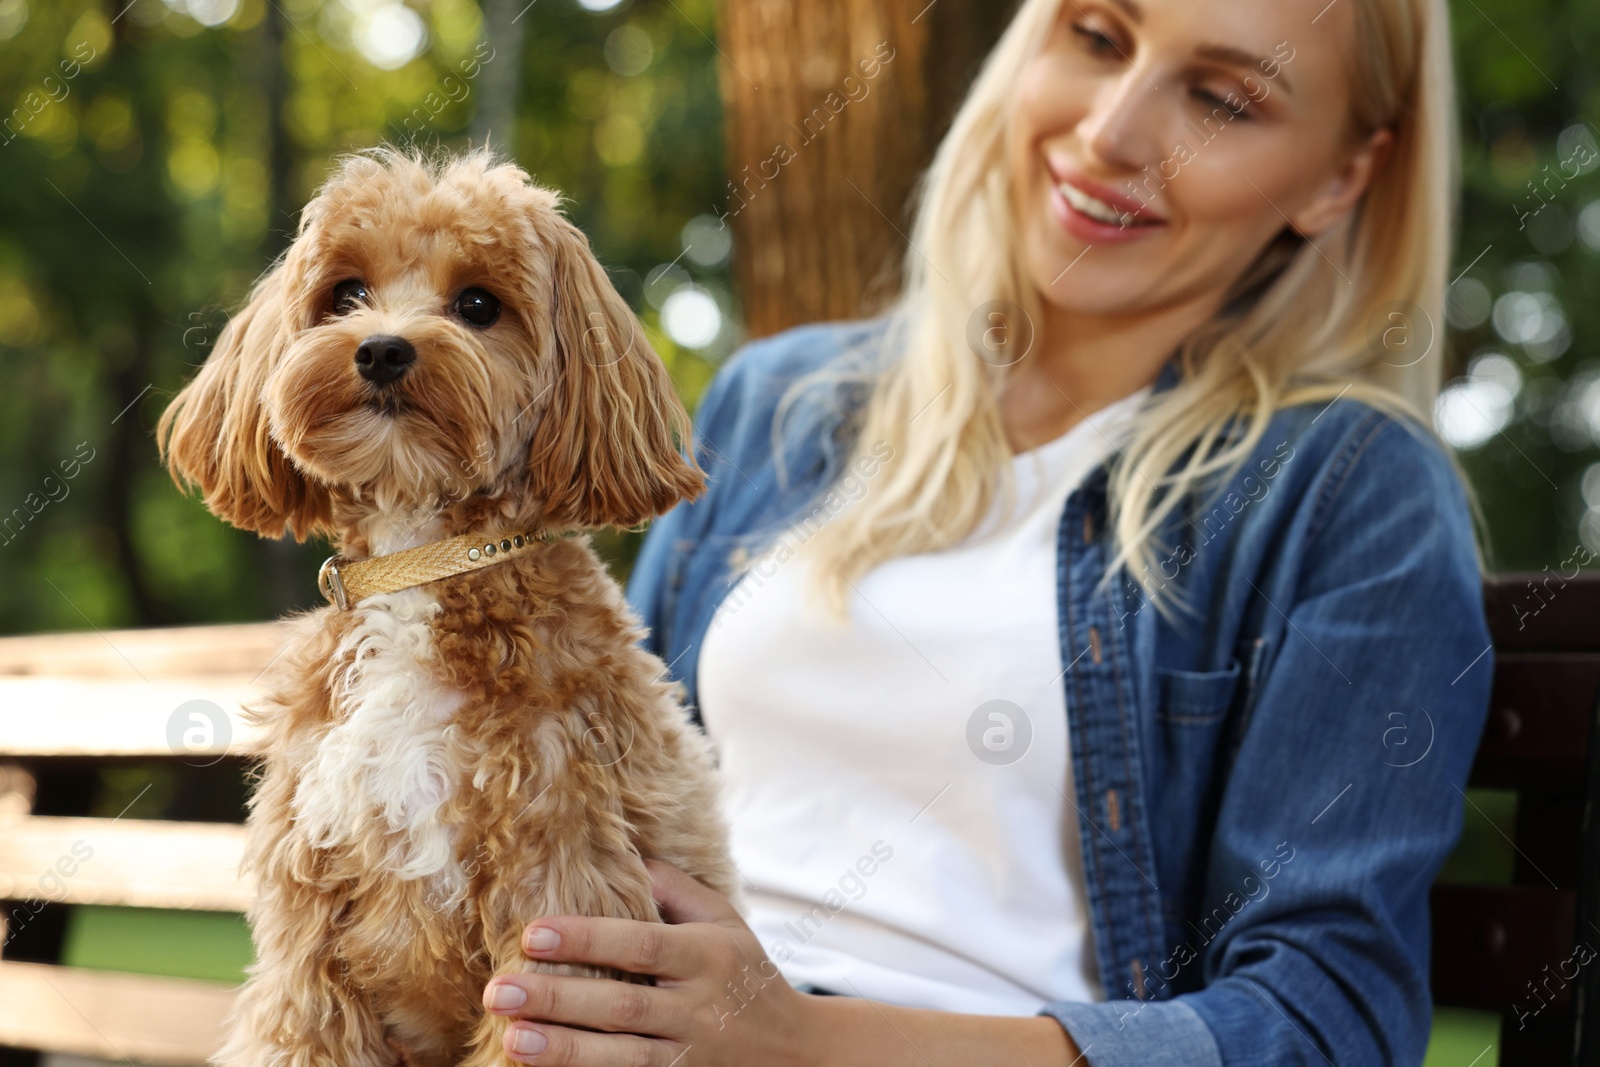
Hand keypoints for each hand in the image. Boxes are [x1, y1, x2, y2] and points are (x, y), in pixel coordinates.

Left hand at [482, 859, 821, 1066]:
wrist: (797, 1053)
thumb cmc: (745, 976)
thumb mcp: (726, 922)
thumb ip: (675, 890)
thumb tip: (623, 854)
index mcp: (708, 955)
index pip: (642, 943)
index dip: (587, 938)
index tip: (532, 934)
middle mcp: (701, 1008)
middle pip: (624, 1005)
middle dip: (558, 999)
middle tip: (499, 991)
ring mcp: (692, 1058)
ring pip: (624, 1058)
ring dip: (565, 1051)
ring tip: (512, 1040)